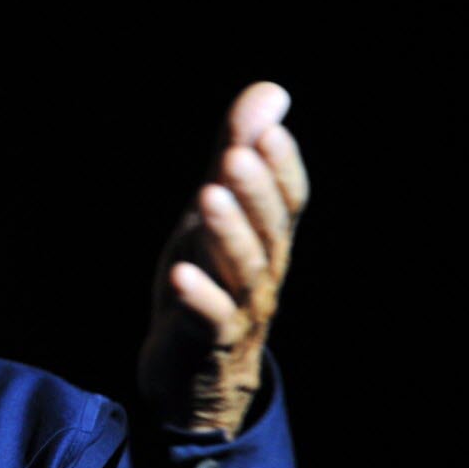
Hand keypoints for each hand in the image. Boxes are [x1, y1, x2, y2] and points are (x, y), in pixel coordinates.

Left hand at [137, 81, 308, 438]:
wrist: (192, 374)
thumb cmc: (210, 279)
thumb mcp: (218, 213)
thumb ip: (237, 155)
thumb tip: (271, 93)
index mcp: (268, 238)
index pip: (289, 200)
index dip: (282, 166)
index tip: (269, 129)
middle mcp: (264, 272)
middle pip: (268, 230)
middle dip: (254, 191)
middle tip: (236, 155)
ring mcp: (241, 310)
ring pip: (243, 270)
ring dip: (227, 233)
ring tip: (207, 197)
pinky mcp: (208, 343)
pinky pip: (210, 319)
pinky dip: (198, 296)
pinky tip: (179, 274)